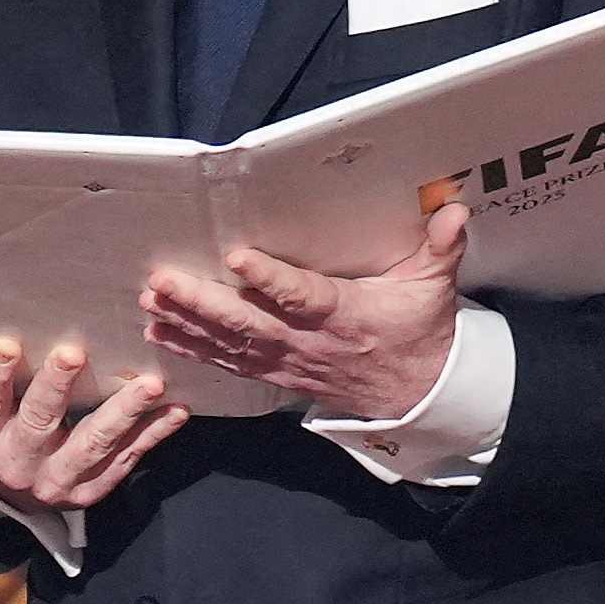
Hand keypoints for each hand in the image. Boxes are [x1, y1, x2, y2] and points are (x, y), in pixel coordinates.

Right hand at [0, 335, 184, 518]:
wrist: (12, 492)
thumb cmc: (4, 431)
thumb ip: (8, 380)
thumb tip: (37, 320)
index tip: (6, 344)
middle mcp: (18, 463)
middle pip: (38, 423)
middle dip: (56, 387)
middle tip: (74, 354)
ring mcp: (57, 481)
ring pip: (92, 444)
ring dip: (124, 411)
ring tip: (149, 384)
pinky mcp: (89, 490)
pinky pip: (124, 460)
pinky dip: (152, 434)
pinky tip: (174, 411)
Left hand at [143, 193, 468, 420]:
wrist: (415, 392)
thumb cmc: (418, 330)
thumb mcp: (435, 287)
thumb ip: (441, 247)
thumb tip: (454, 210)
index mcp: (345, 315)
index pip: (303, 296)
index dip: (270, 279)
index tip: (237, 258)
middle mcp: (308, 343)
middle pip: (248, 324)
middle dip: (202, 304)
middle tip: (164, 282)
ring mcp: (287, 363)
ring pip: (229, 346)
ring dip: (187, 326)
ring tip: (150, 304)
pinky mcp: (275, 374)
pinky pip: (228, 365)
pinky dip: (193, 351)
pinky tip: (160, 335)